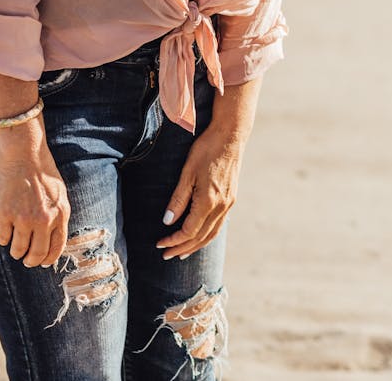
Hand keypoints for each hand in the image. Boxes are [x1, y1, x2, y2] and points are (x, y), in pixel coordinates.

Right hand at [0, 125, 70, 268]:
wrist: (24, 153)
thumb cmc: (42, 171)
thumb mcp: (59, 194)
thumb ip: (58, 215)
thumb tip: (54, 238)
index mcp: (60, 215)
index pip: (56, 249)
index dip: (48, 259)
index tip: (42, 262)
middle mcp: (43, 220)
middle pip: (37, 254)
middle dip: (30, 261)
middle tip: (25, 259)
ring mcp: (23, 218)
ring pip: (18, 250)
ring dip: (16, 251)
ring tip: (15, 247)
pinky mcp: (5, 214)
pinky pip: (2, 238)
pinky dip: (3, 238)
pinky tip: (4, 231)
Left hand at [156, 128, 242, 259]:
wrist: (230, 136)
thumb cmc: (205, 150)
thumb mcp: (187, 172)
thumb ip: (178, 198)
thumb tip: (167, 221)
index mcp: (208, 201)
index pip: (189, 231)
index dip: (173, 240)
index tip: (160, 244)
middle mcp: (221, 207)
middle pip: (200, 237)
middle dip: (182, 248)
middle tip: (166, 255)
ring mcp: (228, 204)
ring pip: (211, 234)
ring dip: (195, 246)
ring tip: (181, 252)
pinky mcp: (231, 199)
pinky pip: (219, 225)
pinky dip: (207, 235)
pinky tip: (199, 235)